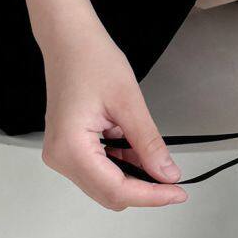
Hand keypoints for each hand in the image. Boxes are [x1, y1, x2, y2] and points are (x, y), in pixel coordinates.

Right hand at [40, 21, 187, 209]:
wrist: (69, 41)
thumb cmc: (90, 61)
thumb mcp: (129, 104)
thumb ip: (149, 144)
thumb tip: (168, 174)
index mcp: (70, 147)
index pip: (116, 189)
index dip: (151, 196)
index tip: (178, 192)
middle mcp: (60, 156)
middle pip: (110, 194)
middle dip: (145, 191)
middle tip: (175, 182)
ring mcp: (62, 154)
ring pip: (106, 186)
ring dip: (135, 179)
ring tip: (157, 160)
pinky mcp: (70, 148)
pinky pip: (101, 170)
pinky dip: (124, 167)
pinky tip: (138, 152)